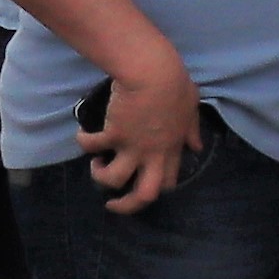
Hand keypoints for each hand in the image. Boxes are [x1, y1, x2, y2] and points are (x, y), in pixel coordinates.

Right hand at [82, 51, 204, 213]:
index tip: (141, 185)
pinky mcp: (113, 134)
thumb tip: (196, 147)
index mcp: (172, 149)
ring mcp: (133, 146)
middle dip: (126, 205)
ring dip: (100, 174)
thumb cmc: (175, 85)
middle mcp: (154, 154)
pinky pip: (91, 146)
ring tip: (96, 163)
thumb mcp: (191, 110)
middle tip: (112, 204)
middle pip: (144, 195)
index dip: (154, 189)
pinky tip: (81, 134)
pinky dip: (83, 141)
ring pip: (112, 179)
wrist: (154, 73)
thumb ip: (191, 131)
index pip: (167, 182)